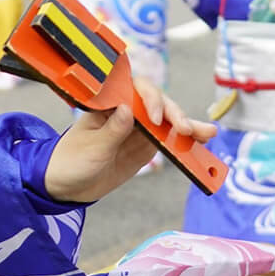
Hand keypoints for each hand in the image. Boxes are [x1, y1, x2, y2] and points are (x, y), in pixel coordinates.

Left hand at [44, 76, 215, 202]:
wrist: (66, 186)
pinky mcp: (145, 146)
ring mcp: (138, 128)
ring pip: (167, 121)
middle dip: (174, 114)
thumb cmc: (71, 161)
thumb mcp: (91, 148)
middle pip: (156, 103)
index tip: (155, 118)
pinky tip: (201, 142)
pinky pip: (168, 141)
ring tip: (208, 133)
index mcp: (108, 104)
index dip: (149, 98)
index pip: (134, 89)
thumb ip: (112, 131)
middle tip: (185, 130)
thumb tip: (129, 109)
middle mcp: (126, 111)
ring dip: (188, 126)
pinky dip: (185, 143)